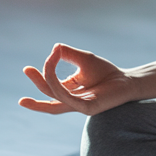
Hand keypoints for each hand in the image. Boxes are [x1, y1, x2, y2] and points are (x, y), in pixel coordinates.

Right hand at [18, 44, 137, 115]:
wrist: (129, 81)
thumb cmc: (107, 72)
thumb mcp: (84, 59)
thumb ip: (68, 54)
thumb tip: (55, 47)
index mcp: (69, 92)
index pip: (51, 85)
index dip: (44, 73)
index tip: (35, 62)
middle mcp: (71, 101)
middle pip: (49, 94)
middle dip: (37, 82)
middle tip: (27, 69)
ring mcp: (79, 106)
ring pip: (55, 98)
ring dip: (45, 83)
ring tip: (35, 70)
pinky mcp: (88, 108)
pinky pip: (68, 100)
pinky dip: (58, 88)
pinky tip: (52, 77)